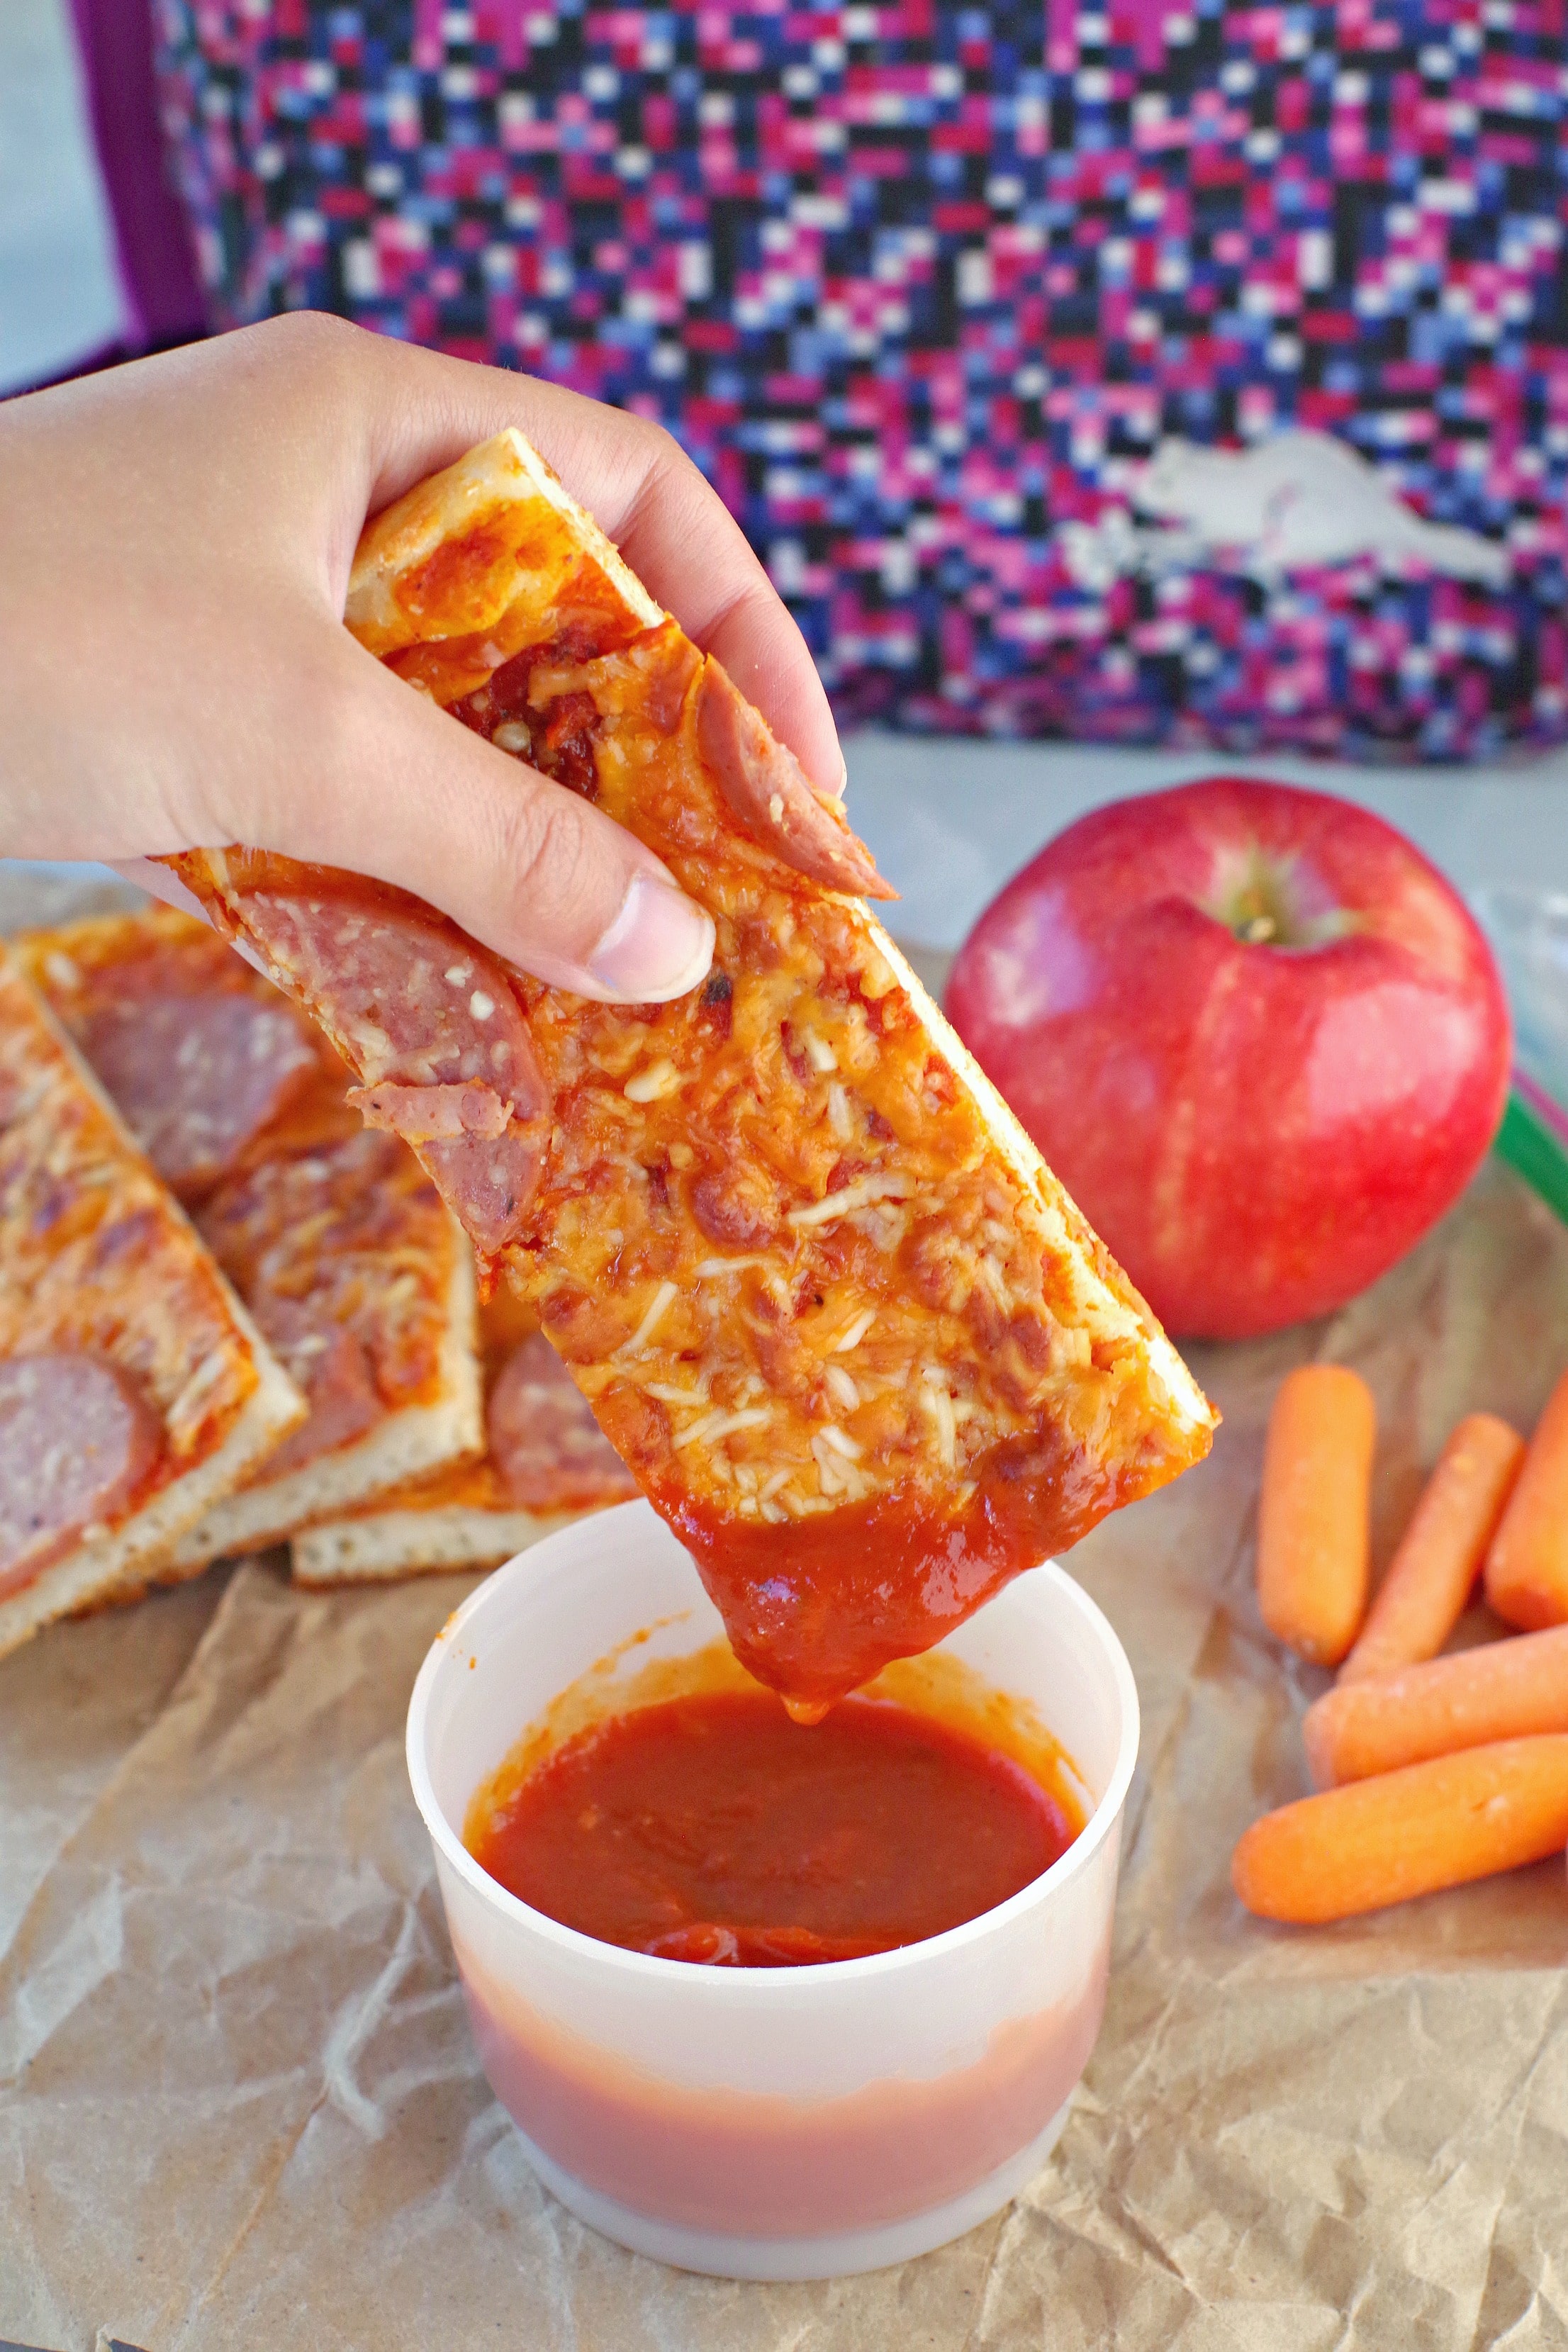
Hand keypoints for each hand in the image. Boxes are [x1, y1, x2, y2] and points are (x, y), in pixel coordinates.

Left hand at [0, 315, 845, 1000]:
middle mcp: (332, 499)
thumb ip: (500, 844)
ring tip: (614, 965)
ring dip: (533, 840)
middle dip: (647, 761)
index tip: (794, 779)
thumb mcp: (301, 735)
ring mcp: (259, 606)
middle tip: (718, 899)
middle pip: (558, 619)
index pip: (632, 493)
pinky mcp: (198, 710)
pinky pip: (360, 791)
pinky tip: (475, 979)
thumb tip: (678, 955)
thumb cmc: (32, 633)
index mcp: (379, 423)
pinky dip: (422, 878)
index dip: (741, 627)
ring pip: (457, 723)